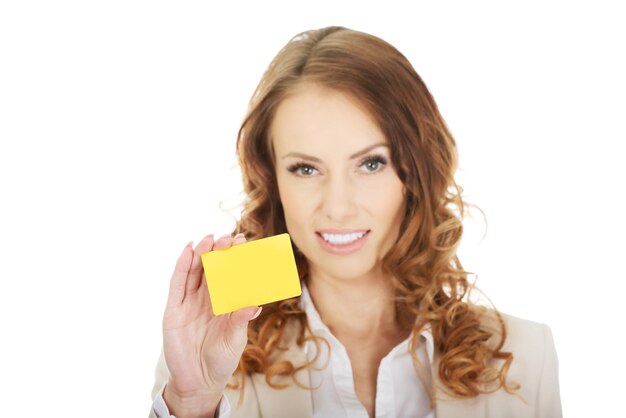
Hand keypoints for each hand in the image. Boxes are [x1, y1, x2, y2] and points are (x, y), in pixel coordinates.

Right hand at [162, 233, 260, 416]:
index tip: (244, 241)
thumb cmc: (221, 360)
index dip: (236, 258)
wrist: (198, 382)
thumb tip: (256, 304)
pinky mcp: (174, 309)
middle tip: (227, 237)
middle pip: (212, 269)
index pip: (231, 275)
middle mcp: (208, 299)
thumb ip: (240, 321)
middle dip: (219, 251)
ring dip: (201, 254)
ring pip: (195, 272)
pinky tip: (188, 250)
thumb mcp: (234, 341)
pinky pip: (178, 284)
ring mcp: (190, 302)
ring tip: (208, 239)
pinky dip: (182, 266)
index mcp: (226, 303)